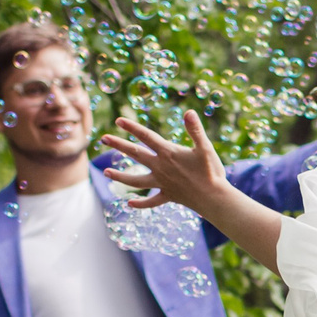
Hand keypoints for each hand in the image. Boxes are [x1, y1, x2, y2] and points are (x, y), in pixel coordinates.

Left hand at [102, 109, 231, 211]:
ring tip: (106, 173)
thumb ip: (195, 130)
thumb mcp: (205, 148)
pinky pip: (152, 201)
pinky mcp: (168, 196)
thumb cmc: (211, 172)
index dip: (132, 127)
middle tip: (103, 138)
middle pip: (135, 154)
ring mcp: (162, 183)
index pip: (146, 136)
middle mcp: (161, 168)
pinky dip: (141, 203)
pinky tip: (130, 203)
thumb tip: (189, 112)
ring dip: (120, 176)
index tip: (118, 120)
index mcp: (168, 153)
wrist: (214, 199)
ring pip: (136, 181)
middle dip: (118, 145)